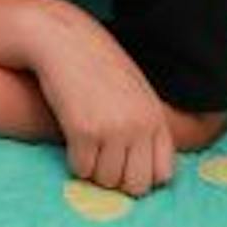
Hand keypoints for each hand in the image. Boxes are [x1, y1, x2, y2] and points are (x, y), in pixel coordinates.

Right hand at [27, 5, 175, 197]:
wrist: (63, 40)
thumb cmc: (96, 65)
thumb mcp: (135, 91)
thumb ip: (145, 125)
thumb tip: (148, 172)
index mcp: (156, 117)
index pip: (163, 174)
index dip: (142, 175)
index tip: (125, 165)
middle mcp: (140, 126)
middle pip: (136, 186)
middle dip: (118, 179)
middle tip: (103, 159)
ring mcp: (113, 129)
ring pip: (106, 181)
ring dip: (93, 169)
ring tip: (87, 144)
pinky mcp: (84, 131)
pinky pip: (81, 170)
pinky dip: (75, 161)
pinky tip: (72, 139)